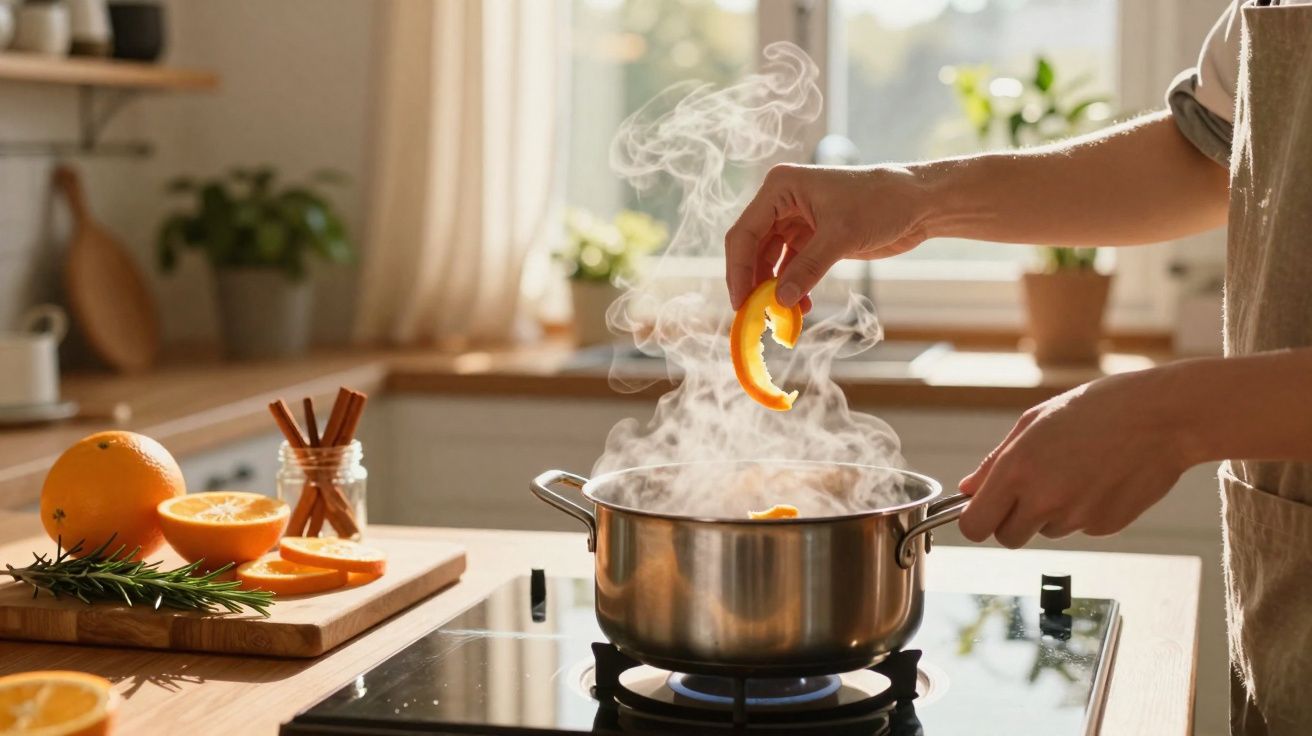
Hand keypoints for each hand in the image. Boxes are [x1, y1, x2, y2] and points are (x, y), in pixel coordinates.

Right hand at [724, 163, 928, 308]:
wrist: (917, 203)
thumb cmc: (881, 203)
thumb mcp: (841, 236)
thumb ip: (808, 269)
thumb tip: (779, 301)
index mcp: (780, 188)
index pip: (745, 233)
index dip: (738, 270)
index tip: (741, 303)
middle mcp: (782, 203)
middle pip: (751, 249)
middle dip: (754, 282)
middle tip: (755, 315)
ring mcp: (795, 221)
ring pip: (769, 262)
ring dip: (774, 289)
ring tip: (783, 315)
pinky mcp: (810, 239)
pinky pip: (790, 268)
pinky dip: (792, 288)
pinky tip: (801, 307)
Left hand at [956, 369, 1193, 548]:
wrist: (1163, 417)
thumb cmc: (1096, 409)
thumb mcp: (1033, 422)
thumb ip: (995, 462)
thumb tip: (968, 489)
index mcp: (1018, 469)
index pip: (975, 526)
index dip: (975, 521)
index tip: (982, 510)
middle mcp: (1044, 499)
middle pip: (1007, 538)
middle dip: (1009, 521)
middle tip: (1027, 492)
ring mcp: (1076, 517)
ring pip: (1045, 531)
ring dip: (1050, 512)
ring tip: (1075, 470)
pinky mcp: (1105, 527)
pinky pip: (1078, 527)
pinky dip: (1082, 510)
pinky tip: (1100, 478)